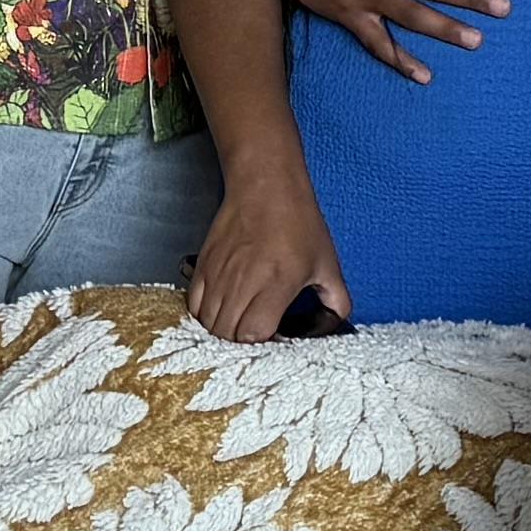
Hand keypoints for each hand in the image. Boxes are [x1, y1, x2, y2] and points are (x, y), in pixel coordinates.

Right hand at [188, 169, 351, 342]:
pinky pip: (193, 304)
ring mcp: (219, 273)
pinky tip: (222, 311)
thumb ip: (336, 301)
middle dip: (243, 343)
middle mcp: (243, 281)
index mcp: (276, 283)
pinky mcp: (203, 265)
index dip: (264, 344)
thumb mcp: (327, 263)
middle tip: (258, 333)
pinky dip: (205, 315)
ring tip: (241, 324)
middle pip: (227, 334)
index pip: (254, 333)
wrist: (266, 186)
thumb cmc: (298, 222)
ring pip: (208, 322)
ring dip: (223, 331)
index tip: (275, 336)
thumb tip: (333, 325)